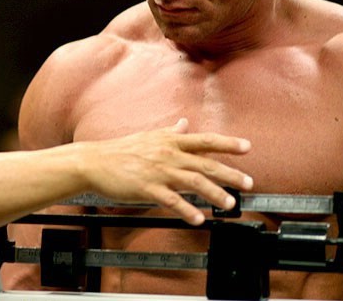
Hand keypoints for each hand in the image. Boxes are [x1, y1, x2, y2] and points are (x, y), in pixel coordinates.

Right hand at [78, 118, 252, 224]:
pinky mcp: (146, 188)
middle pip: (205, 162)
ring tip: (230, 203)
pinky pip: (171, 200)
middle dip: (230, 173)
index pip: (204, 140)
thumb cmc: (122, 150)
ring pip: (192, 181)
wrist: (94, 161)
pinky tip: (198, 218)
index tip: (247, 147)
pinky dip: (186, 209)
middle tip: (249, 183)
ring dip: (214, 193)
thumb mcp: (149, 136)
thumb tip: (184, 123)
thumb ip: (171, 132)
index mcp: (170, 140)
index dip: (227, 143)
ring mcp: (158, 171)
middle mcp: (168, 153)